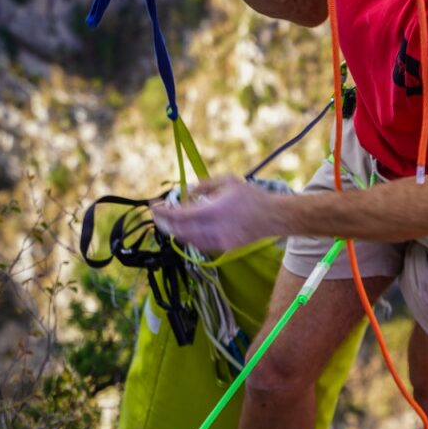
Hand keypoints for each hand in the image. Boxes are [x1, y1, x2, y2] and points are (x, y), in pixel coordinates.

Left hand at [151, 177, 286, 253]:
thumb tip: (186, 191)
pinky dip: (187, 236)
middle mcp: (213, 229)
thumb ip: (204, 185)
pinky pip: (198, 244)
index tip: (154, 205)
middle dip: (163, 222)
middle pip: (178, 231)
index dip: (162, 212)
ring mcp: (218, 241)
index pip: (178, 215)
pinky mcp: (223, 248)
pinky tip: (186, 229)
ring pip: (187, 240)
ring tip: (168, 220)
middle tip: (156, 213)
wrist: (273, 217)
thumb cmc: (252, 196)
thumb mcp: (228, 181)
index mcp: (212, 211)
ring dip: (174, 231)